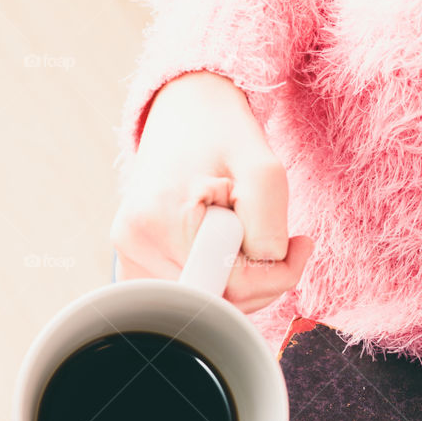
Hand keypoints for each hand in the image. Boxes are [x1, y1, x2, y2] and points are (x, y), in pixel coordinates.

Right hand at [110, 71, 314, 311]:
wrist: (186, 114)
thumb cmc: (224, 136)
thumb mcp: (264, 167)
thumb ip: (269, 220)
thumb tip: (264, 265)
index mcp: (157, 218)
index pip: (229, 287)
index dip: (273, 274)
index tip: (293, 242)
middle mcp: (133, 244)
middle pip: (216, 303)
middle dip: (260, 282)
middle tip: (272, 238)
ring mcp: (128, 258)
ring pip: (205, 306)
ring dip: (240, 285)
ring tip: (241, 238)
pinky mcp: (134, 267)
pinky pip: (191, 300)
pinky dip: (220, 284)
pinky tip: (223, 252)